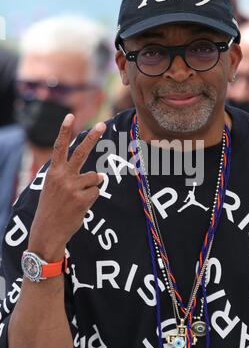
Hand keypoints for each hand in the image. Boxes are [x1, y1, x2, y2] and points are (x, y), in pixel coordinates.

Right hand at [28, 114, 105, 260]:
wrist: (47, 231)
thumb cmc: (52, 208)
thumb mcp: (52, 187)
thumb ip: (70, 176)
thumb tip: (100, 175)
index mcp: (53, 172)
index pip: (59, 147)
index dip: (64, 131)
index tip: (70, 116)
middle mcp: (62, 177)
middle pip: (81, 152)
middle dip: (93, 138)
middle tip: (103, 125)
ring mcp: (73, 188)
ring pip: (95, 177)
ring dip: (92, 186)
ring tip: (79, 197)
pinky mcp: (83, 200)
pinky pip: (97, 191)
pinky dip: (92, 197)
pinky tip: (81, 205)